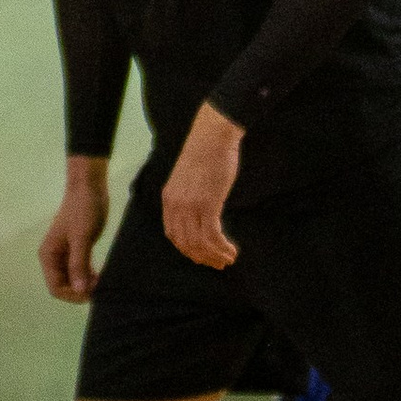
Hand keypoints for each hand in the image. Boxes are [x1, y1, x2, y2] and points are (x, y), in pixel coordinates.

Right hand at [40, 163, 111, 303]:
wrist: (90, 187)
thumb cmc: (83, 210)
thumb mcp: (81, 238)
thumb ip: (78, 264)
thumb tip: (79, 291)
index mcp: (48, 255)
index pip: (55, 287)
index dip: (72, 294)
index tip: (91, 292)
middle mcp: (53, 258)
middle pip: (63, 286)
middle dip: (79, 291)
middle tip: (99, 286)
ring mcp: (64, 255)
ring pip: (72, 281)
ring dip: (84, 285)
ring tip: (101, 281)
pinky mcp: (76, 250)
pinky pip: (79, 272)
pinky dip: (88, 277)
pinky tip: (99, 275)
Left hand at [159, 105, 244, 271]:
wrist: (212, 136)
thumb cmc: (204, 153)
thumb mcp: (187, 178)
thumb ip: (187, 198)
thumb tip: (199, 217)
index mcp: (168, 198)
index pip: (172, 235)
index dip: (187, 250)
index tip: (201, 256)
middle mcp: (176, 205)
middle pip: (185, 244)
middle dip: (202, 258)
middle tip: (218, 264)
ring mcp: (190, 206)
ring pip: (200, 244)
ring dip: (215, 256)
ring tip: (228, 259)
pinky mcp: (207, 205)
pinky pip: (212, 237)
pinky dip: (222, 248)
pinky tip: (232, 250)